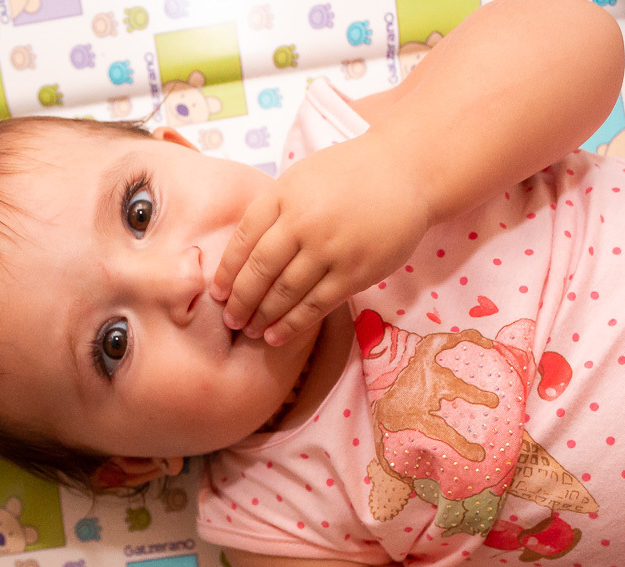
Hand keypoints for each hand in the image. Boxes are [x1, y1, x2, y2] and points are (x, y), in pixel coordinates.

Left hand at [210, 133, 429, 345]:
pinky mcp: (355, 272)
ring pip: (285, 293)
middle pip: (259, 271)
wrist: (406, 172)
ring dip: (263, 316)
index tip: (218, 292)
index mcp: (283, 195)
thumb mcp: (302, 178)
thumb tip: (241, 251)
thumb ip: (274, 210)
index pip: (243, 240)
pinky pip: (316, 305)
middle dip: (240, 301)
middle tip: (229, 320)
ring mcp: (330, 249)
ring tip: (250, 331)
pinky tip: (276, 336)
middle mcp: (303, 222)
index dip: (227, 272)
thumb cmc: (349, 175)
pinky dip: (292, 324)